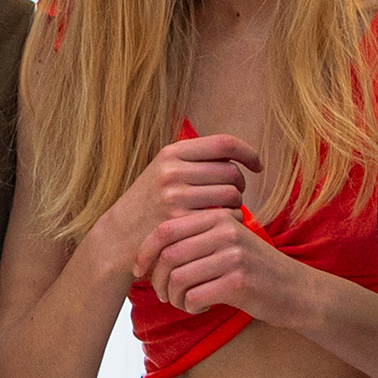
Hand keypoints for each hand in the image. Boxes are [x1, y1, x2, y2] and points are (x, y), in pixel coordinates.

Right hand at [88, 133, 260, 280]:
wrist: (120, 234)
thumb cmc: (150, 202)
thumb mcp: (163, 170)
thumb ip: (196, 159)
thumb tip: (240, 154)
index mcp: (171, 154)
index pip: (224, 143)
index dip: (248, 152)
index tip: (257, 165)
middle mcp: (172, 172)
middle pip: (232, 171)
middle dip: (239, 185)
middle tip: (232, 196)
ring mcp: (175, 197)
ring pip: (233, 195)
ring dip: (236, 205)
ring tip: (223, 211)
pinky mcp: (182, 222)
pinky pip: (227, 217)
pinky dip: (231, 222)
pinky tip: (219, 226)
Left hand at [144, 209, 298, 320]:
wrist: (299, 291)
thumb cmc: (255, 270)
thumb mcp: (228, 243)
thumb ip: (196, 239)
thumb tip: (148, 252)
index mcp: (218, 218)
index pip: (164, 230)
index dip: (144, 252)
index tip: (139, 270)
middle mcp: (225, 232)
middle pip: (168, 256)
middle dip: (157, 280)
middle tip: (162, 294)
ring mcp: (233, 256)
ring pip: (178, 278)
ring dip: (173, 297)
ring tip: (182, 302)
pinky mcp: (239, 283)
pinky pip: (195, 297)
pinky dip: (190, 307)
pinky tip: (200, 308)